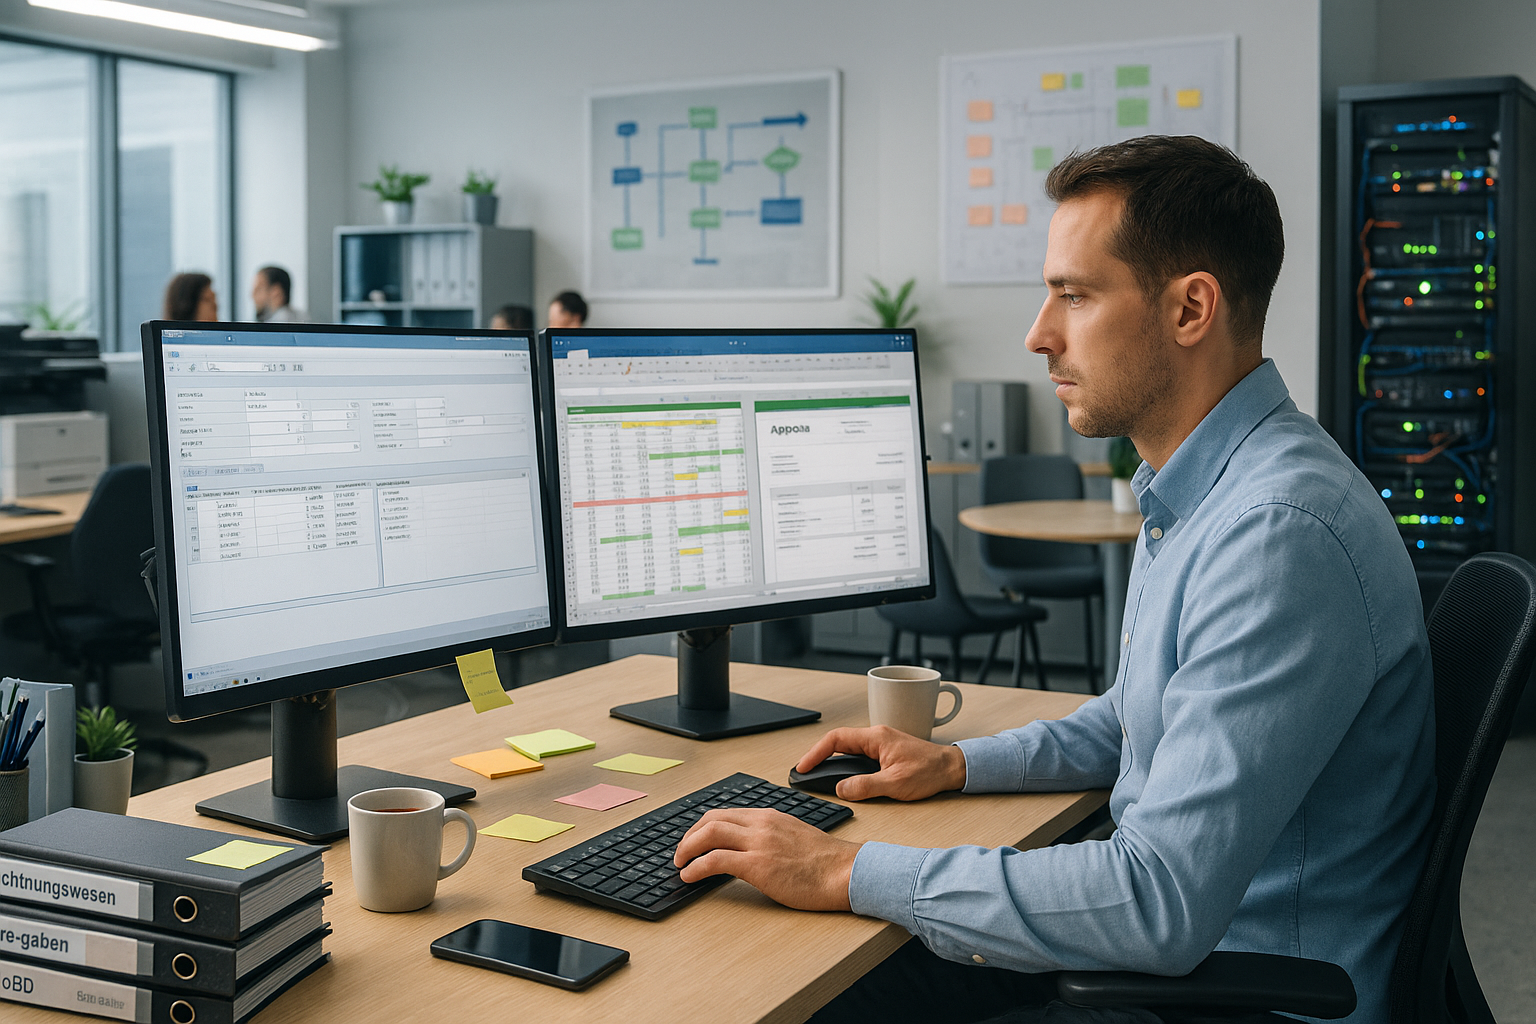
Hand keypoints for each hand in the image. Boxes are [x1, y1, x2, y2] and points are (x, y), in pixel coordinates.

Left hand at [673, 808, 859, 910]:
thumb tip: (750, 850)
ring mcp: (759, 842)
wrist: (845, 872)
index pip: (726, 813)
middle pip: (711, 819)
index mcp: (770, 816)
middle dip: (689, 835)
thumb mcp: (794, 837)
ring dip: (687, 848)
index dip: (703, 826)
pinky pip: (716, 860)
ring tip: (680, 863)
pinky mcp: (757, 865)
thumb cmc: (826, 862)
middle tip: (681, 851)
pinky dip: (696, 867)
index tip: (694, 838)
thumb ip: (771, 837)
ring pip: (709, 834)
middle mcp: (761, 824)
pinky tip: (689, 876)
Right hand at [797, 726, 967, 801]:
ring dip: (831, 760)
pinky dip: (845, 764)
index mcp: (876, 738)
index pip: (836, 740)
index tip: (803, 767)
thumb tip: (841, 790)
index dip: (815, 753)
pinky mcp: (885, 753)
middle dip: (818, 756)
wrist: (952, 769)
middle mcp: (876, 737)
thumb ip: (865, 786)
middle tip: (804, 772)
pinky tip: (841, 776)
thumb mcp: (895, 784)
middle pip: (838, 742)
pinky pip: (858, 755)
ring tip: (817, 774)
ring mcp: (880, 744)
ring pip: (848, 749)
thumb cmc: (930, 771)